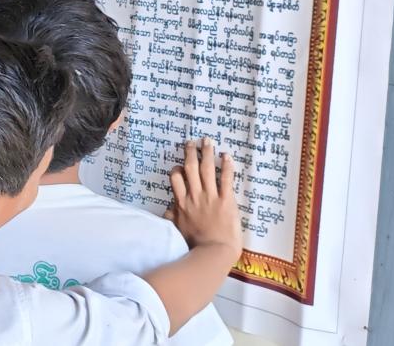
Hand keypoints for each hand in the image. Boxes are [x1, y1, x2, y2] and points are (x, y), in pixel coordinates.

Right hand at [169, 139, 242, 256]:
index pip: (176, 179)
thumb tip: (166, 210)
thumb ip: (171, 217)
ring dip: (206, 153)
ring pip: (206, 169)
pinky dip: (226, 166)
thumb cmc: (194, 245)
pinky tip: (226, 156)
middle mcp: (194, 196)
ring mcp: (211, 197)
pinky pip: (225, 179)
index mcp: (182, 203)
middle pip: (190, 168)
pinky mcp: (226, 201)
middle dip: (190, 153)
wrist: (213, 252)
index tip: (180, 166)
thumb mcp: (176, 230)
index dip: (177, 169)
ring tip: (207, 141)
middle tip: (191, 142)